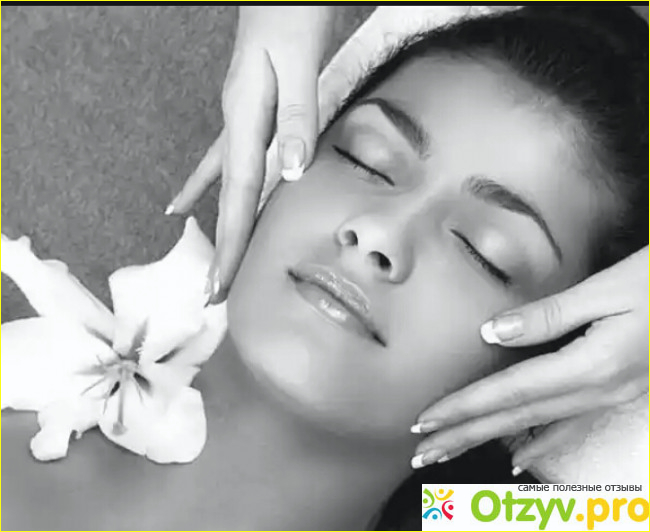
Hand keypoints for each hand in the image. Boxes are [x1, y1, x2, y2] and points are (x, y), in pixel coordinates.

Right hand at [168, 6, 333, 300]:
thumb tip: (292, 172)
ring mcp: (239, 117)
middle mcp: (237, 123)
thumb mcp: (299, 62)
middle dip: (223, 247)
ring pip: (227, 185)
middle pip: (228, 198)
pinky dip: (208, 182)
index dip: (230, 242)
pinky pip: (226, 158)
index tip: (220, 285)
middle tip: (213, 294)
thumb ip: (297, 117)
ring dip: (222, 225)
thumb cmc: (291, 15)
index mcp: (246, 118)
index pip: (237, 194)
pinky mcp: (249, 110)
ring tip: (211, 263)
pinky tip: (185, 200)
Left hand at [410, 246, 648, 473]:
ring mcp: (611, 396)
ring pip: (535, 425)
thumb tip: (493, 333)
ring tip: (450, 451)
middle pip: (516, 419)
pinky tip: (517, 456)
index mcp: (591, 366)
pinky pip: (569, 424)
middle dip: (464, 435)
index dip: (463, 408)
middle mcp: (598, 390)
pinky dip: (539, 443)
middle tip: (421, 453)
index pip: (510, 393)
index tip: (424, 421)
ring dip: (488, 439)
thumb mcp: (608, 290)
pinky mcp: (619, 391)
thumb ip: (548, 315)